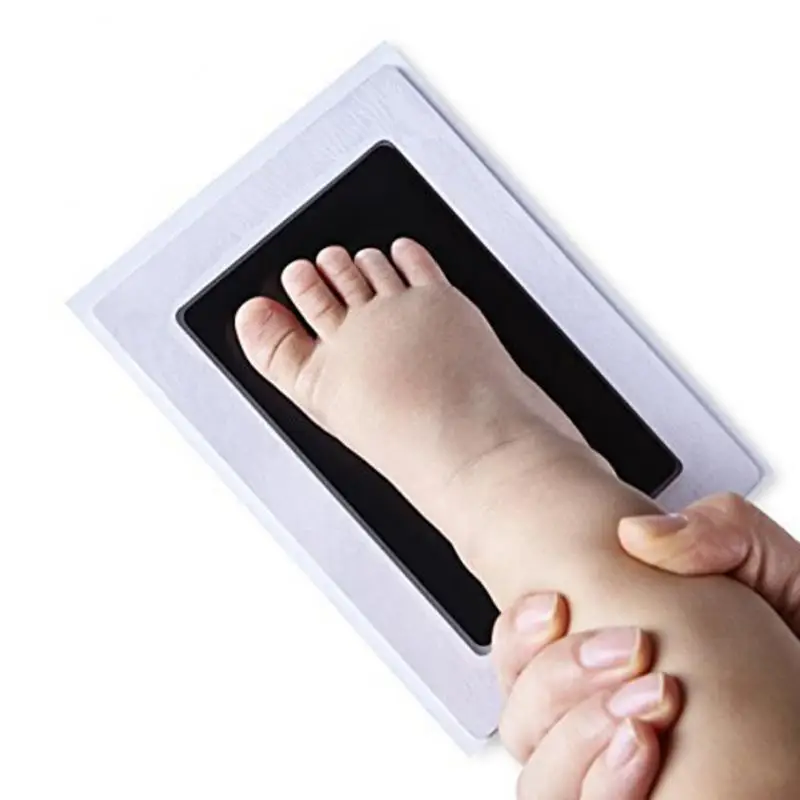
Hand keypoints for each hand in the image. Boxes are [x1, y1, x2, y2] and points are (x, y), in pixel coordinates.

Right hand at [494, 493, 799, 797]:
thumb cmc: (799, 634)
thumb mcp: (770, 569)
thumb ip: (721, 530)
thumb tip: (641, 537)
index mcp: (609, 661)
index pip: (521, 658)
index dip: (518, 635)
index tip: (557, 605)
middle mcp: (604, 722)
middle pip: (521, 718)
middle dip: (555, 680)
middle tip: (630, 650)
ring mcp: (625, 775)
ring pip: (541, 779)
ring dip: (572, 740)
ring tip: (642, 711)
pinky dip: (601, 786)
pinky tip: (642, 751)